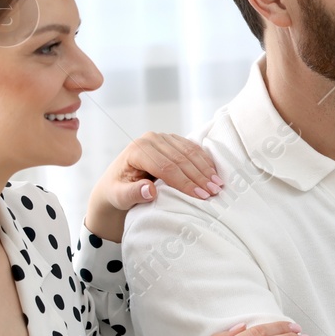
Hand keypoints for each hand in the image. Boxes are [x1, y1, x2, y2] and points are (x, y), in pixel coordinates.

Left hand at [85, 131, 223, 241]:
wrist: (117, 184)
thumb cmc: (116, 192)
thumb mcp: (118, 197)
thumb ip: (132, 193)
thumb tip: (150, 190)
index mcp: (137, 150)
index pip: (166, 167)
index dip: (185, 182)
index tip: (200, 196)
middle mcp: (151, 139)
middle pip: (180, 159)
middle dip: (199, 177)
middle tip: (214, 192)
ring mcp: (163, 138)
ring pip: (189, 152)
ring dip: (206, 169)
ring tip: (218, 185)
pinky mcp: (172, 141)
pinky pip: (192, 149)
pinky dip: (205, 162)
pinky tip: (214, 174)